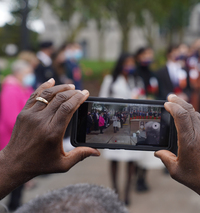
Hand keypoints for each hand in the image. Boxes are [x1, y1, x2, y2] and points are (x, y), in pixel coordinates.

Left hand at [0, 79, 99, 195]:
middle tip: (81, 91)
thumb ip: (81, 155)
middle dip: (73, 92)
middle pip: (60, 99)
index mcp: (53, 132)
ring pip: (47, 94)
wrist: (14, 163)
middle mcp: (41, 122)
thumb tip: (97, 152)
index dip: (78, 98)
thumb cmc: (40, 164)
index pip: (67, 108)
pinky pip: (34, 96)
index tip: (85, 93)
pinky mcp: (23, 113)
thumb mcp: (63, 164)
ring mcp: (31, 116)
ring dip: (60, 88)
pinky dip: (44, 87)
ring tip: (70, 86)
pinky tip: (52, 81)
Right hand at [155, 94, 199, 193]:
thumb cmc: (198, 179)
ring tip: (181, 110)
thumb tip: (157, 152)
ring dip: (188, 110)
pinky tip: (194, 120)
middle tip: (171, 98)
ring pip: (198, 114)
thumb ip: (165, 158)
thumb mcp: (176, 170)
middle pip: (189, 109)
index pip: (181, 115)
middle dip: (178, 102)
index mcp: (189, 141)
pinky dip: (199, 117)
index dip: (173, 106)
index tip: (167, 104)